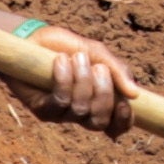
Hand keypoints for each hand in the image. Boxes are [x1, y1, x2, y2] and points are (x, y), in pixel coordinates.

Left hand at [0, 17, 137, 123]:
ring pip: (80, 110)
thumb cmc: (63, 46)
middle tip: (98, 68)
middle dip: (103, 93)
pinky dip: (64, 80)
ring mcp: (60, 113)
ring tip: (78, 57)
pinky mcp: (42, 109)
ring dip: (82, 81)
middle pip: (99, 121)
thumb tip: (135, 93)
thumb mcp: (95, 51)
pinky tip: (61, 61)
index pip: (115, 125)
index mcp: (98, 100)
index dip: (124, 120)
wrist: (28, 38)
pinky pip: (59, 102)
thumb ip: (117, 70)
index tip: (126, 104)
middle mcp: (81, 112)